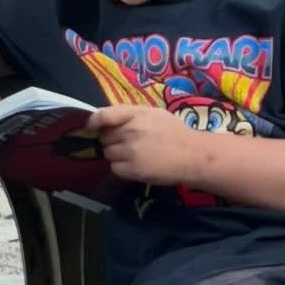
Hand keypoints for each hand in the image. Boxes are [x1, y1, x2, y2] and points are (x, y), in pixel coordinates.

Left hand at [86, 104, 203, 185]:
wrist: (193, 155)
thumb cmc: (174, 133)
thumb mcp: (154, 114)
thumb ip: (131, 115)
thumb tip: (107, 120)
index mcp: (136, 114)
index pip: (104, 115)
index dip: (94, 122)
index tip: (92, 127)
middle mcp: (131, 131)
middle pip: (104, 137)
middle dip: (111, 140)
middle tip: (127, 143)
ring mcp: (131, 151)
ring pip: (107, 153)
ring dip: (116, 155)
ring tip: (134, 155)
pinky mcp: (132, 169)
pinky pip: (114, 168)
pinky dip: (121, 168)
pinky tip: (135, 165)